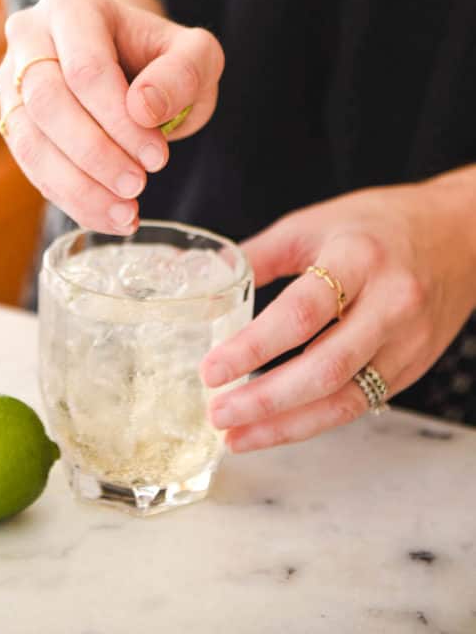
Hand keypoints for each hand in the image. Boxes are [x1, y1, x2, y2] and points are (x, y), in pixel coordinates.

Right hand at [0, 0, 223, 233]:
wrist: (129, 61)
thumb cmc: (163, 57)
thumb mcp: (195, 54)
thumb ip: (184, 72)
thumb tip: (143, 108)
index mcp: (71, 5)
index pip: (86, 68)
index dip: (119, 120)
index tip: (158, 158)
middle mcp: (28, 35)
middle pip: (47, 101)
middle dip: (95, 153)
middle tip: (138, 186)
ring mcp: (12, 78)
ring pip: (29, 139)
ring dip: (78, 184)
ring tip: (124, 213)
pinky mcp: (11, 119)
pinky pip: (30, 165)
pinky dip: (70, 197)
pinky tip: (107, 215)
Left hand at [201, 171, 475, 450]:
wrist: (460, 234)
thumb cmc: (379, 223)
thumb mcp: (315, 223)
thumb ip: (262, 254)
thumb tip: (208, 282)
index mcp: (358, 258)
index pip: (302, 313)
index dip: (253, 347)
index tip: (211, 369)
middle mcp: (390, 304)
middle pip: (323, 368)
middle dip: (264, 400)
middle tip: (217, 413)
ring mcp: (407, 342)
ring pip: (343, 400)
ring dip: (284, 426)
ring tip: (235, 436)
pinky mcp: (413, 367)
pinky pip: (358, 404)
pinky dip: (313, 420)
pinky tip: (276, 427)